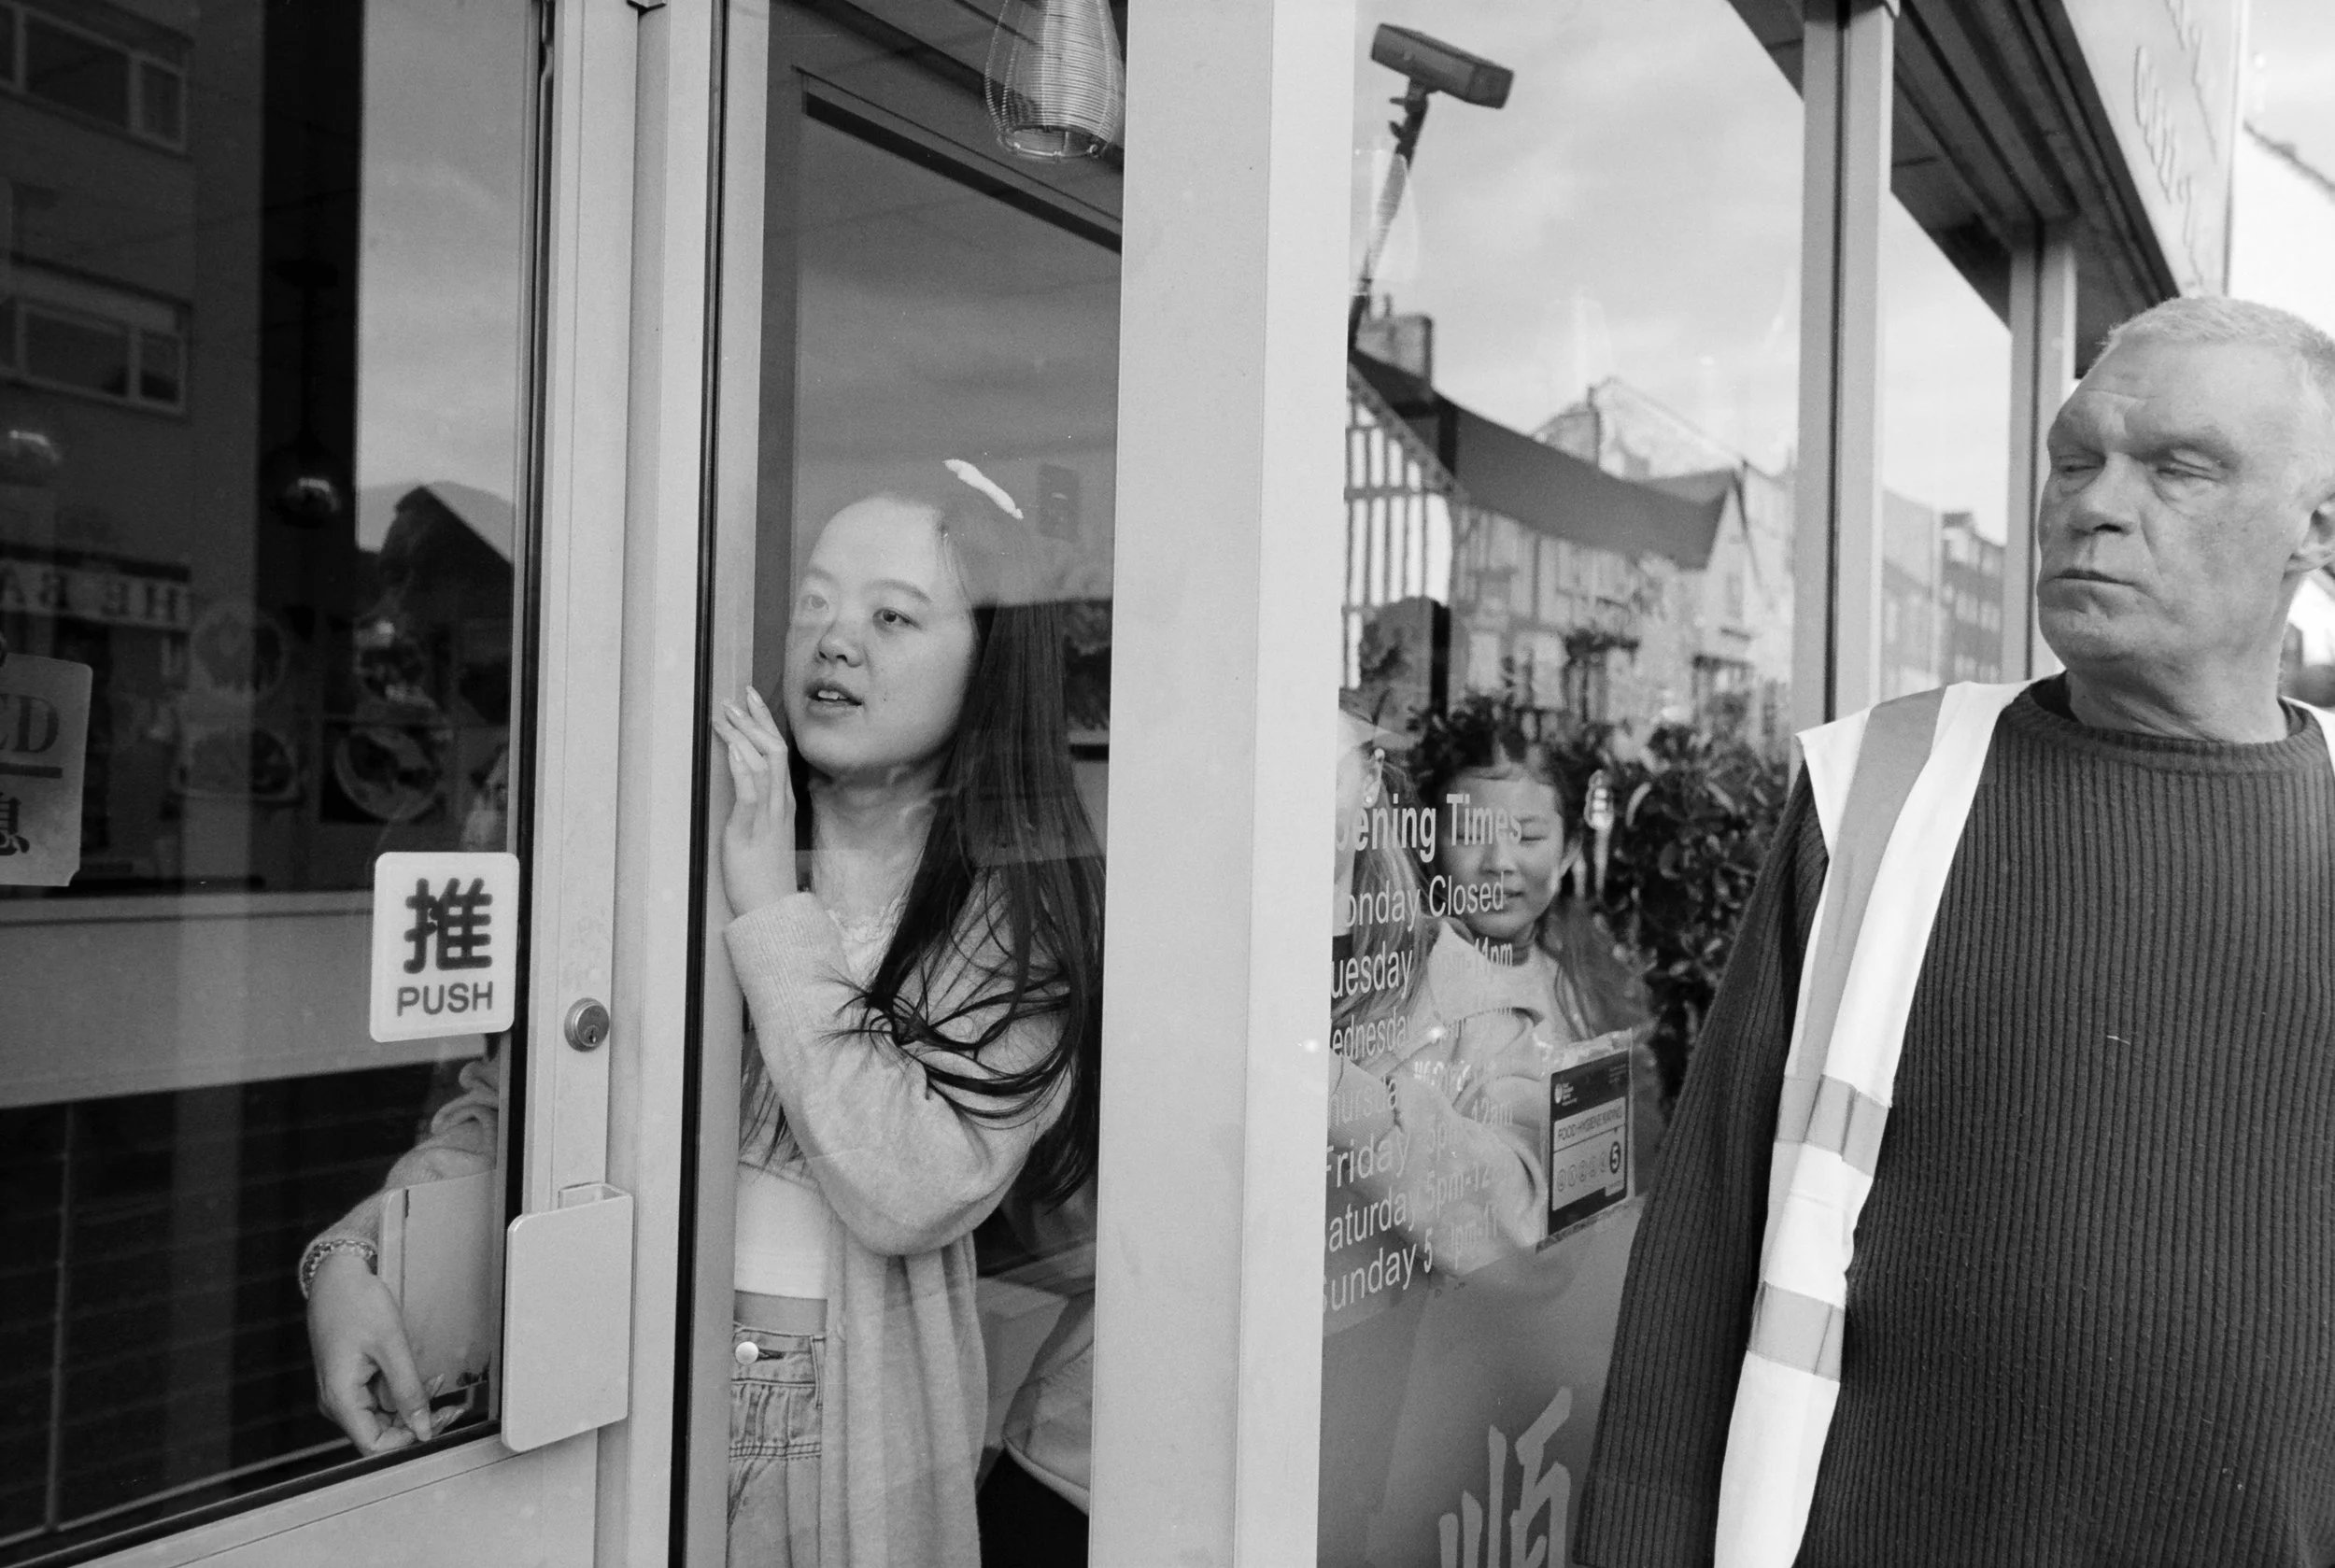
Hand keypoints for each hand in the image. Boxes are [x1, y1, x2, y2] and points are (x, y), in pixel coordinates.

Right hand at [307, 1250, 438, 1452]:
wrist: (336, 1277)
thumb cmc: (355, 1303)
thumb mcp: (391, 1346)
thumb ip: (408, 1390)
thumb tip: (422, 1428)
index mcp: (341, 1399)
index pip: (375, 1445)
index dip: (409, 1439)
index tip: (438, 1421)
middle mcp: (339, 1402)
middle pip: (383, 1431)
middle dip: (419, 1420)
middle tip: (452, 1406)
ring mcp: (346, 1392)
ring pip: (385, 1414)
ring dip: (415, 1403)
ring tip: (440, 1383)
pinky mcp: (354, 1380)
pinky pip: (382, 1396)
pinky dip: (405, 1390)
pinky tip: (425, 1377)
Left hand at [711, 686, 797, 916]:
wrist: (772, 909)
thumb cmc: (765, 876)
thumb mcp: (765, 835)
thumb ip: (760, 810)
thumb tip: (747, 788)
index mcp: (784, 802)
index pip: (780, 752)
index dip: (766, 723)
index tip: (751, 700)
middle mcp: (781, 803)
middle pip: (776, 750)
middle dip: (756, 720)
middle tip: (736, 697)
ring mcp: (769, 816)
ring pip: (765, 763)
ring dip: (744, 735)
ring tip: (725, 715)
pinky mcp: (751, 829)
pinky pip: (751, 791)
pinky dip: (743, 766)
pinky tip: (733, 748)